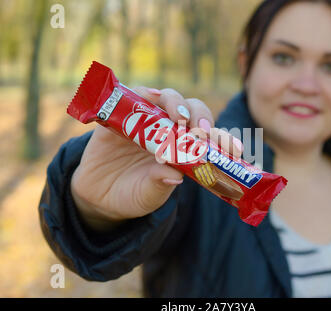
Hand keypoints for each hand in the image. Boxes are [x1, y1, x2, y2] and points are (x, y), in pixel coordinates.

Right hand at [70, 87, 242, 230]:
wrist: (98, 195)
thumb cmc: (132, 194)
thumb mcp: (147, 196)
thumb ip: (158, 185)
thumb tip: (174, 176)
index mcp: (183, 149)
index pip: (207, 136)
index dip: (220, 138)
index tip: (232, 149)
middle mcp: (168, 130)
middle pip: (191, 111)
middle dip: (200, 116)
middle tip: (199, 132)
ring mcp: (145, 121)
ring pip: (166, 99)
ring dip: (176, 103)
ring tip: (178, 117)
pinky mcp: (120, 116)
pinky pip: (132, 97)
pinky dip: (142, 93)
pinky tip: (149, 96)